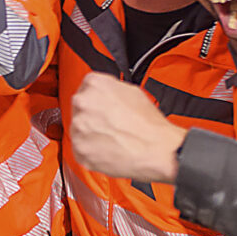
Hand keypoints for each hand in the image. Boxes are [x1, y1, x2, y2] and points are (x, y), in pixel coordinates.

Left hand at [65, 72, 186, 182]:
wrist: (157, 149)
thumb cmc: (149, 124)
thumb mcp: (131, 91)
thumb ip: (110, 89)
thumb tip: (104, 94)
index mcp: (94, 83)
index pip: (86, 88)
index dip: (97, 100)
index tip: (102, 108)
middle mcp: (82, 103)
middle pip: (80, 109)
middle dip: (92, 117)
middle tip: (110, 125)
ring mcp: (78, 127)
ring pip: (79, 130)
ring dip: (91, 135)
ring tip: (112, 138)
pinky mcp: (80, 150)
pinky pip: (81, 149)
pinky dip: (92, 152)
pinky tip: (109, 149)